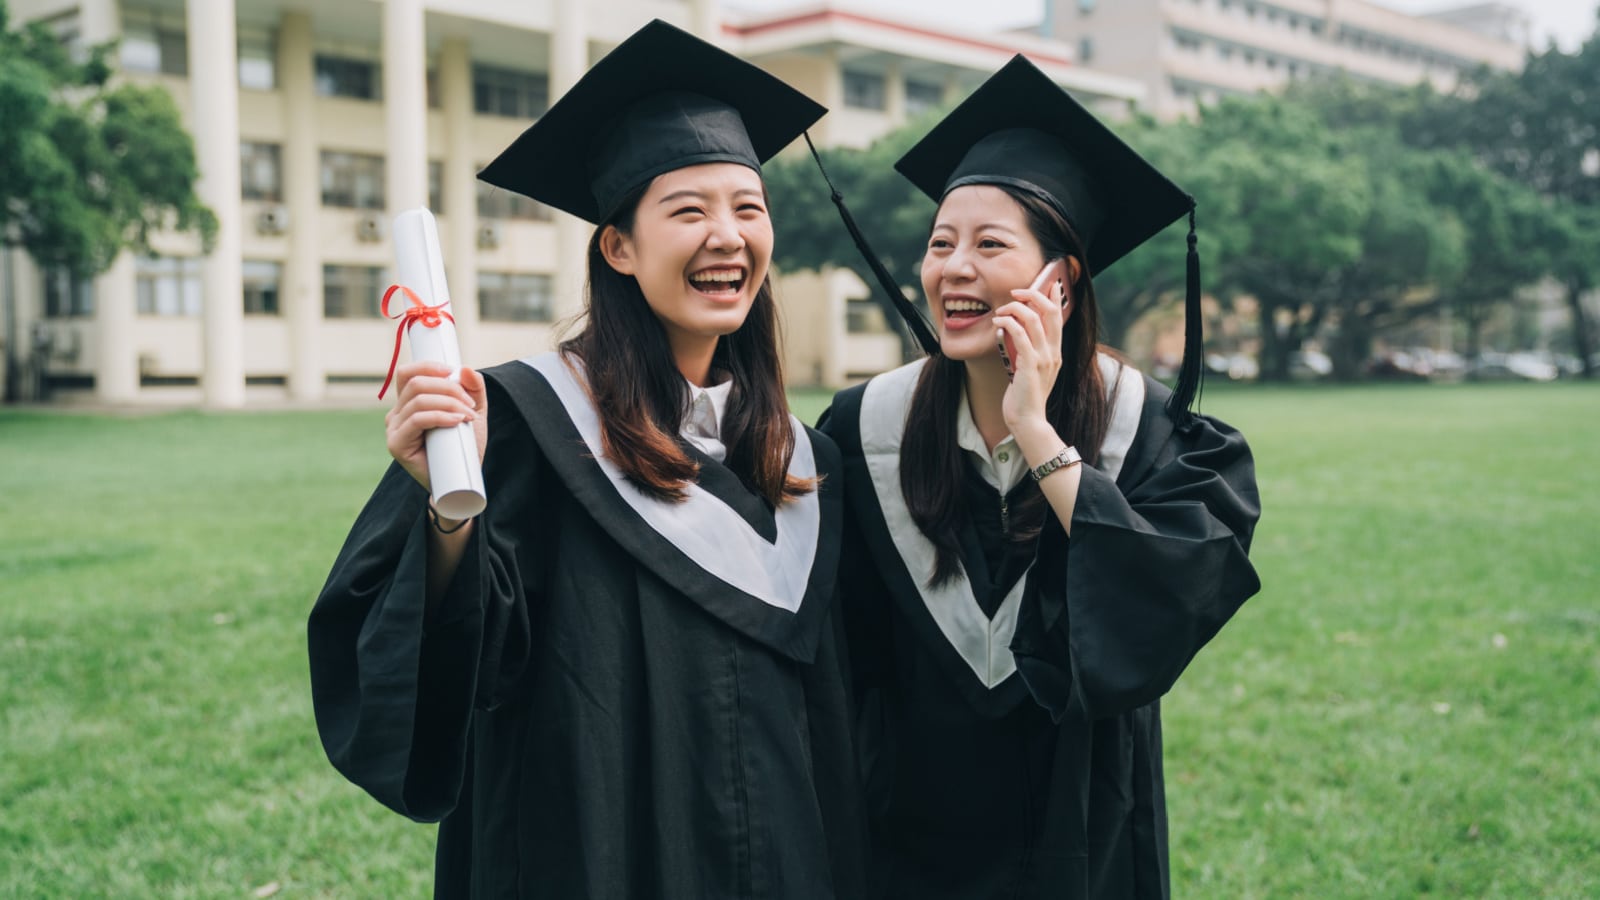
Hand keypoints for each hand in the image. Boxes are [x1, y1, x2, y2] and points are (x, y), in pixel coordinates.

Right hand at [385, 362, 487, 491]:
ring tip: (468, 416)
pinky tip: (456, 421)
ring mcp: (394, 429)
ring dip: (449, 403)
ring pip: (418, 400)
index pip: (408, 373)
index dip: (428, 367)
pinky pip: (417, 420)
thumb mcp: (473, 411)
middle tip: (470, 404)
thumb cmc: (463, 446)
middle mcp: (396, 413)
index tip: (453, 372)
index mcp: (408, 403)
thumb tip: (465, 368)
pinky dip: (440, 416)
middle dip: (448, 388)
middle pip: (416, 383)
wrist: (462, 479)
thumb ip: (473, 389)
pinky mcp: (396, 444)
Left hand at [994, 274, 1068, 432]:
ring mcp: (1044, 358)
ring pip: (1033, 319)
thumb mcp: (1031, 369)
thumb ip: (1028, 351)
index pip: (1059, 317)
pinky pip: (1020, 335)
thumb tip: (1014, 330)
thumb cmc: (1025, 396)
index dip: (1055, 297)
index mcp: (1056, 352)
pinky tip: (998, 323)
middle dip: (1034, 294)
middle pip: (1051, 312)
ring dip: (1014, 309)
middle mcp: (1053, 352)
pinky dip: (1008, 323)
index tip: (1049, 283)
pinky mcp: (1030, 365)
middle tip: (1016, 291)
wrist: (1027, 420)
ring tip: (1001, 311)